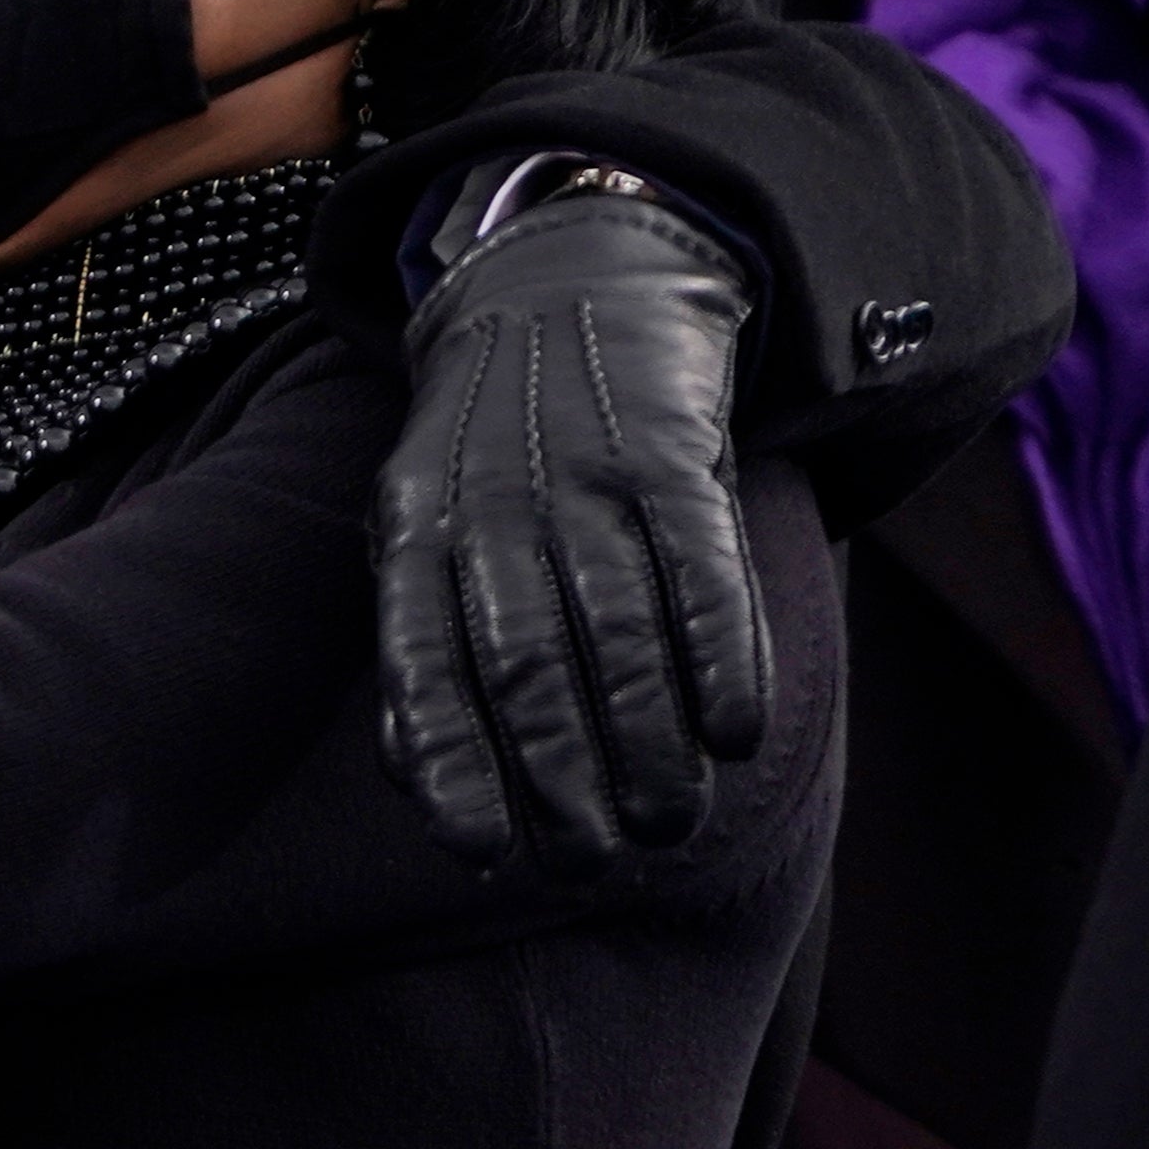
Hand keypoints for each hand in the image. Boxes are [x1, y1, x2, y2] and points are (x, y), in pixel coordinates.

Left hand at [373, 191, 770, 874]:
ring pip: (618, 629)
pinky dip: (720, 656)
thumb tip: (413, 785)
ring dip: (648, 741)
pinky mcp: (670, 449)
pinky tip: (735, 737)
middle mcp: (493, 502)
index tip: (482, 853)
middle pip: (527, 661)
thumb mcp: (423, 525)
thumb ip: (418, 643)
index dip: (451, 761)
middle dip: (560, 775)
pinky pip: (699, 567)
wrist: (569, 286)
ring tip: (668, 825)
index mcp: (416, 527)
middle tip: (594, 863)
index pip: (421, 660)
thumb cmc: (487, 451)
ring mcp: (582, 471)